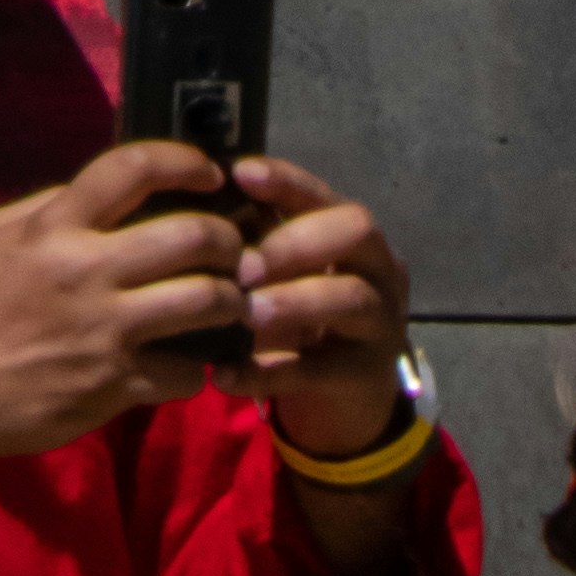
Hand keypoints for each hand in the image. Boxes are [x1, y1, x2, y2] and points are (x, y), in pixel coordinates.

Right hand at [0, 140, 253, 511]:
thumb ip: (50, 209)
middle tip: (235, 251)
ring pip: (205, 302)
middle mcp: (86, 272)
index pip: (133, 168)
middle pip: (191, 235)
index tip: (211, 174)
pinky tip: (189, 363)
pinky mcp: (117, 386)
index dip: (186, 162)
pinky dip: (197, 367)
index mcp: (55, 227)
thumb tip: (106, 192)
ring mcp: (107, 332)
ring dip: (231, 301)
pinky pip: (185, 371)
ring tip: (230, 303)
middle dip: (228, 240)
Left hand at [216, 157, 419, 460]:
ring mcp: (380, 322)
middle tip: (246, 265)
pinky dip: (269, 372)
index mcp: (351, 236)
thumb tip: (195, 220)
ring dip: (294, 300)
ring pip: (350, 298)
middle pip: (357, 231)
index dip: (285, 181)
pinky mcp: (368, 376)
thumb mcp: (285, 278)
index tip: (241, 174)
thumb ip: (257, 247)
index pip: (323, 193)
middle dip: (298, 241)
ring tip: (247, 313)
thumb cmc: (306, 322)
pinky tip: (224, 374)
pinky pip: (319, 370)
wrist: (345, 401)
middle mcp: (377, 269)